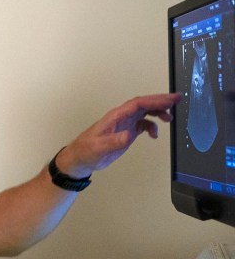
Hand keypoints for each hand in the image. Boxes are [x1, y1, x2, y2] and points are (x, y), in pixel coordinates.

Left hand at [58, 93, 180, 177]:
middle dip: (160, 101)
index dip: (154, 100)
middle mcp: (121, 117)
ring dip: (158, 113)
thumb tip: (130, 135)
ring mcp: (124, 124)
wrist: (80, 159)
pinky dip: (151, 127)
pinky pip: (142, 124)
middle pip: (143, 104)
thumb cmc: (86, 151)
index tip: (169, 100)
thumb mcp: (100, 147)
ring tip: (169, 119)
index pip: (138, 104)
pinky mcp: (126, 132)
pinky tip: (154, 135)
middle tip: (177, 100)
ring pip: (144, 112)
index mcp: (115, 116)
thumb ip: (115, 141)